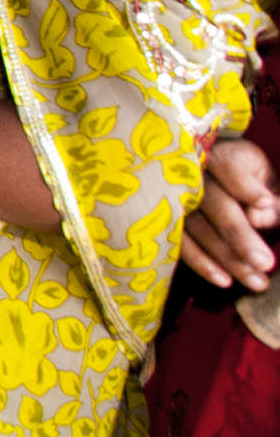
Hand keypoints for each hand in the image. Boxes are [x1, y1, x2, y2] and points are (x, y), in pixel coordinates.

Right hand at [182, 137, 279, 290]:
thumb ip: (268, 196)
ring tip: (257, 281)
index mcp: (220, 155)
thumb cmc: (246, 176)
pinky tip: (224, 281)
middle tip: (265, 263)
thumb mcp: (262, 177)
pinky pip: (181, 244)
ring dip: (226, 258)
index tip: (265, 203)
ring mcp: (174, 198)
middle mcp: (191, 174)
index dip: (244, 186)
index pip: (227, 167)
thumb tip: (260, 216)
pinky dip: (202, 264)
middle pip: (213, 203)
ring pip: (197, 228)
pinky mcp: (167, 220)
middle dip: (239, 235)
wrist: (213, 177)